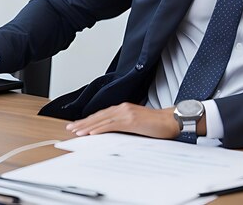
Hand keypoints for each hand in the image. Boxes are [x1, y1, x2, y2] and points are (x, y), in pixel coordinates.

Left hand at [65, 103, 179, 138]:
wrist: (172, 121)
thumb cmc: (157, 124)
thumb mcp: (137, 124)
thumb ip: (124, 126)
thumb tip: (112, 135)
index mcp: (124, 108)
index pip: (102, 114)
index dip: (88, 120)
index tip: (78, 125)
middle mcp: (123, 108)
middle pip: (99, 116)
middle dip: (83, 122)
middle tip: (71, 128)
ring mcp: (126, 113)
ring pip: (102, 120)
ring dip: (88, 126)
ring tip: (76, 131)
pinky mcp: (131, 120)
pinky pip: (111, 125)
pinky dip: (100, 128)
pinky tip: (92, 133)